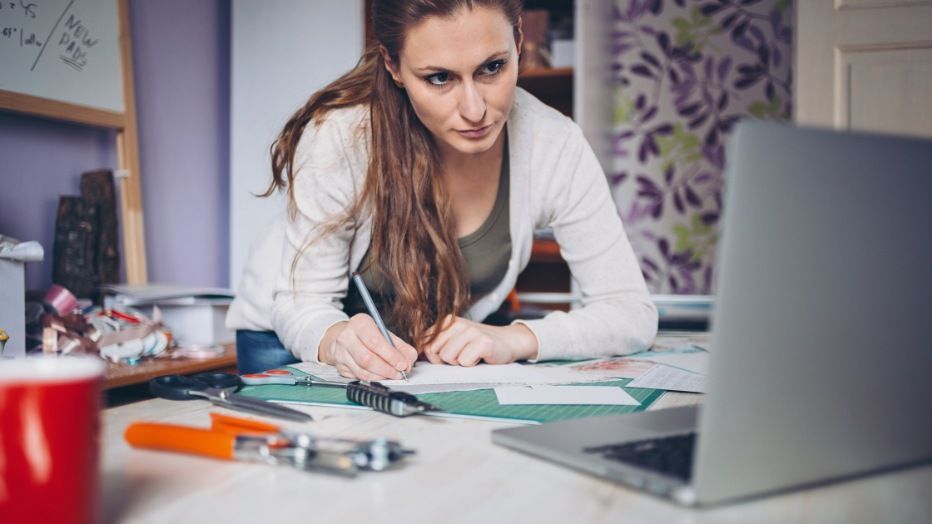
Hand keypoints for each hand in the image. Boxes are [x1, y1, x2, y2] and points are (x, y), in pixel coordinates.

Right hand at [318, 314, 417, 379]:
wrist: (345, 336)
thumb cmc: (367, 334)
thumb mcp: (384, 334)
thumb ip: (400, 346)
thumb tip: (409, 360)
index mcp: (360, 323)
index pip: (375, 342)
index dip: (391, 356)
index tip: (403, 364)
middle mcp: (347, 337)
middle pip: (367, 358)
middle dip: (387, 369)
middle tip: (399, 373)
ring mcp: (341, 352)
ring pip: (362, 371)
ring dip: (381, 376)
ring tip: (392, 375)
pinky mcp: (340, 366)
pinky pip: (358, 377)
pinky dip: (373, 379)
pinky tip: (381, 376)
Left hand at [421, 316, 537, 366]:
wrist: (508, 341)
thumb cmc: (479, 344)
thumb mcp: (455, 339)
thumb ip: (437, 344)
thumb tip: (416, 356)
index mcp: (447, 322)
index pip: (424, 342)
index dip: (431, 355)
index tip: (443, 357)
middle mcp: (457, 324)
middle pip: (433, 351)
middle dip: (445, 360)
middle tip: (461, 356)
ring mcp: (470, 332)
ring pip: (448, 358)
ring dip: (460, 362)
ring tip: (471, 355)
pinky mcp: (482, 342)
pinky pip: (465, 362)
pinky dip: (472, 365)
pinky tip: (480, 357)